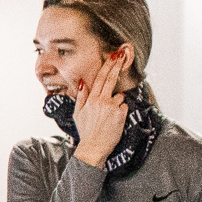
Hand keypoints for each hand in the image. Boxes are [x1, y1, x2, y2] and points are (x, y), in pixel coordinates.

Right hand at [71, 50, 131, 168]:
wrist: (94, 146)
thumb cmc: (85, 130)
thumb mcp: (78, 113)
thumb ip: (81, 96)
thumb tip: (83, 82)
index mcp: (91, 100)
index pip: (100, 79)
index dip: (107, 66)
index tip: (113, 56)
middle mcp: (102, 101)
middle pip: (111, 79)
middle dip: (116, 66)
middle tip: (122, 54)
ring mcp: (113, 108)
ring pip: (119, 96)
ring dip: (116, 102)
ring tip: (108, 115)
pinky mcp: (121, 115)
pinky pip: (124, 106)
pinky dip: (121, 111)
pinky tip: (114, 120)